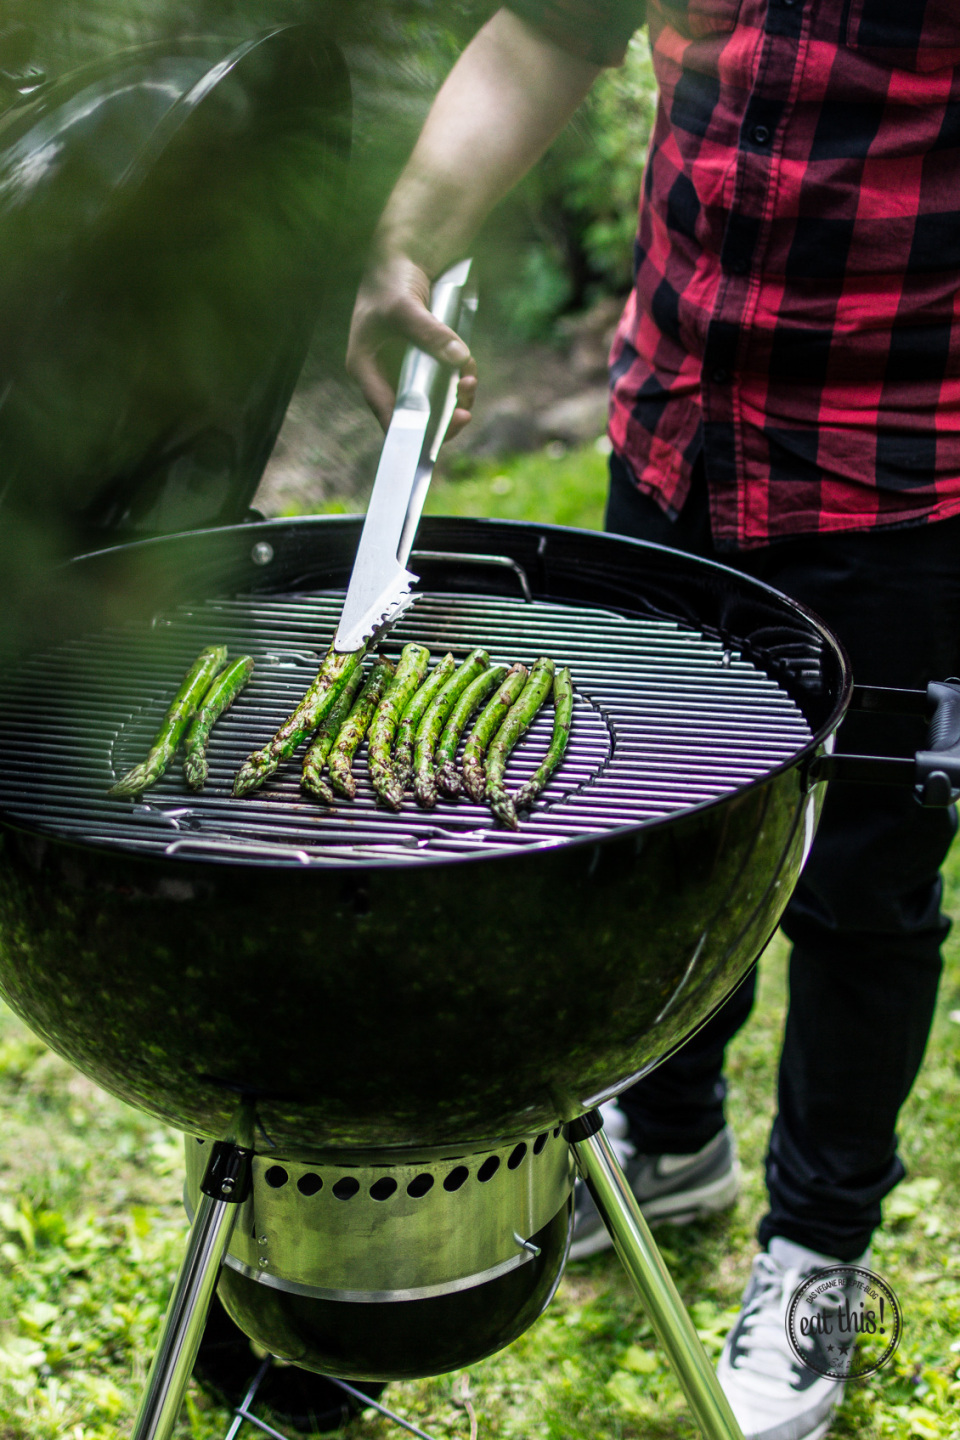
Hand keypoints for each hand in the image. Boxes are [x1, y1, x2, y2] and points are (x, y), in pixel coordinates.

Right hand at [346, 251, 477, 438]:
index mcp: (364, 367)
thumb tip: (460, 359)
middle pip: (413, 414)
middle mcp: (383, 374)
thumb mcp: (404, 306)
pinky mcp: (425, 361)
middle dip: (440, 417)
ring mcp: (406, 369)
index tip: (435, 438)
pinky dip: (460, 381)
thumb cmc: (390, 279)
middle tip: (463, 415)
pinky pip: (445, 382)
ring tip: (469, 381)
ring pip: (433, 401)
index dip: (410, 431)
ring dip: (455, 399)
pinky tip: (469, 369)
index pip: (386, 412)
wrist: (404, 256)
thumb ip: (429, 333)